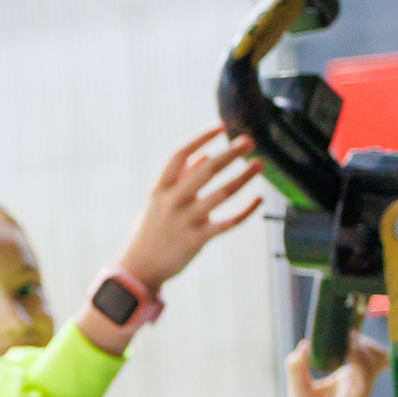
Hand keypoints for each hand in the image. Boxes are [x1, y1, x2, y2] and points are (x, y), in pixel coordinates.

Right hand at [115, 126, 263, 291]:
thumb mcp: (158, 202)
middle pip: (205, 171)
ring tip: (259, 165)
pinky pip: (227, 223)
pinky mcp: (196, 240)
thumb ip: (180, 178)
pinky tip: (259, 199)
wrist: (138, 269)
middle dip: (229, 154)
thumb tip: (206, 154)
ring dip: (243, 177)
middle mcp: (171, 202)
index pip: (179, 155)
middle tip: (249, 141)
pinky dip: (245, 211)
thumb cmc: (151, 230)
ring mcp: (184, 221)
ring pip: (221, 194)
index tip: (220, 127)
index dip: (200, 138)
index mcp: (159, 189)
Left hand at [285, 334, 387, 396]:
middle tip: (350, 337)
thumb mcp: (298, 387)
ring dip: (364, 349)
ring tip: (349, 341)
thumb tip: (304, 344)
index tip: (347, 330)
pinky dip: (360, 363)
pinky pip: (365, 380)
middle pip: (379, 357)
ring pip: (375, 365)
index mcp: (348, 379)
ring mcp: (358, 394)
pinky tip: (349, 353)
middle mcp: (357, 385)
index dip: (363, 340)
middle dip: (368, 343)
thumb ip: (297, 366)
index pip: (368, 355)